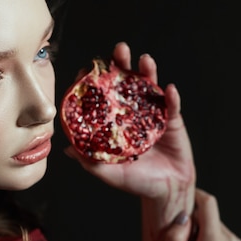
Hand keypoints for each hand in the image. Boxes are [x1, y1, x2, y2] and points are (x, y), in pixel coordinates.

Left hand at [65, 42, 195, 219]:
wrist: (166, 190)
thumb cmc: (137, 182)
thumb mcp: (109, 173)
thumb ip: (90, 162)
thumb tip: (67, 149)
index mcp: (115, 122)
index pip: (103, 96)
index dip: (95, 82)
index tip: (86, 70)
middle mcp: (133, 112)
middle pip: (126, 83)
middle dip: (123, 64)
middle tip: (119, 50)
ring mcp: (153, 113)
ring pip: (150, 87)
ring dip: (148, 71)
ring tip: (144, 60)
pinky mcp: (172, 120)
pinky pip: (172, 106)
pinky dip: (171, 97)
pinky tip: (169, 89)